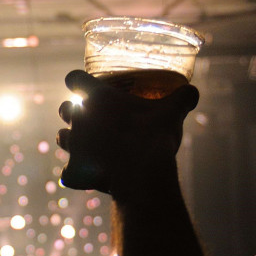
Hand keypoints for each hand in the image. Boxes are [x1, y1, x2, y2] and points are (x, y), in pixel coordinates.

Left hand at [56, 70, 197, 193]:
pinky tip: (88, 176)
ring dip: (71, 139)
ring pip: (62, 137)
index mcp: (97, 97)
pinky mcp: (74, 170)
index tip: (87, 85)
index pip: (74, 79)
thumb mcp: (172, 112)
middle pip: (64, 109)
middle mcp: (79, 118)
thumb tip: (192, 91)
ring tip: (87, 145)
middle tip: (91, 117)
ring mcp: (74, 144)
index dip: (79, 81)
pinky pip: (68, 173)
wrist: (142, 173)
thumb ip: (182, 98)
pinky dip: (76, 174)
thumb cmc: (154, 136)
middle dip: (73, 112)